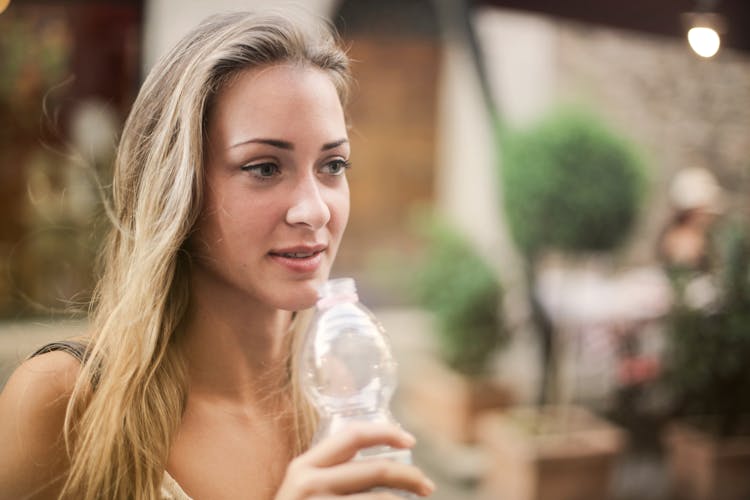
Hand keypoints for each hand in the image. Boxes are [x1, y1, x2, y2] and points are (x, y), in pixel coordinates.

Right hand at [274, 423, 434, 498]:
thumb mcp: (304, 490)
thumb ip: (331, 473)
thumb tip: (385, 464)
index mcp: (304, 466)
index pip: (353, 435)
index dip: (387, 433)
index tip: (411, 441)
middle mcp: (310, 484)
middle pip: (377, 470)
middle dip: (410, 476)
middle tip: (427, 486)